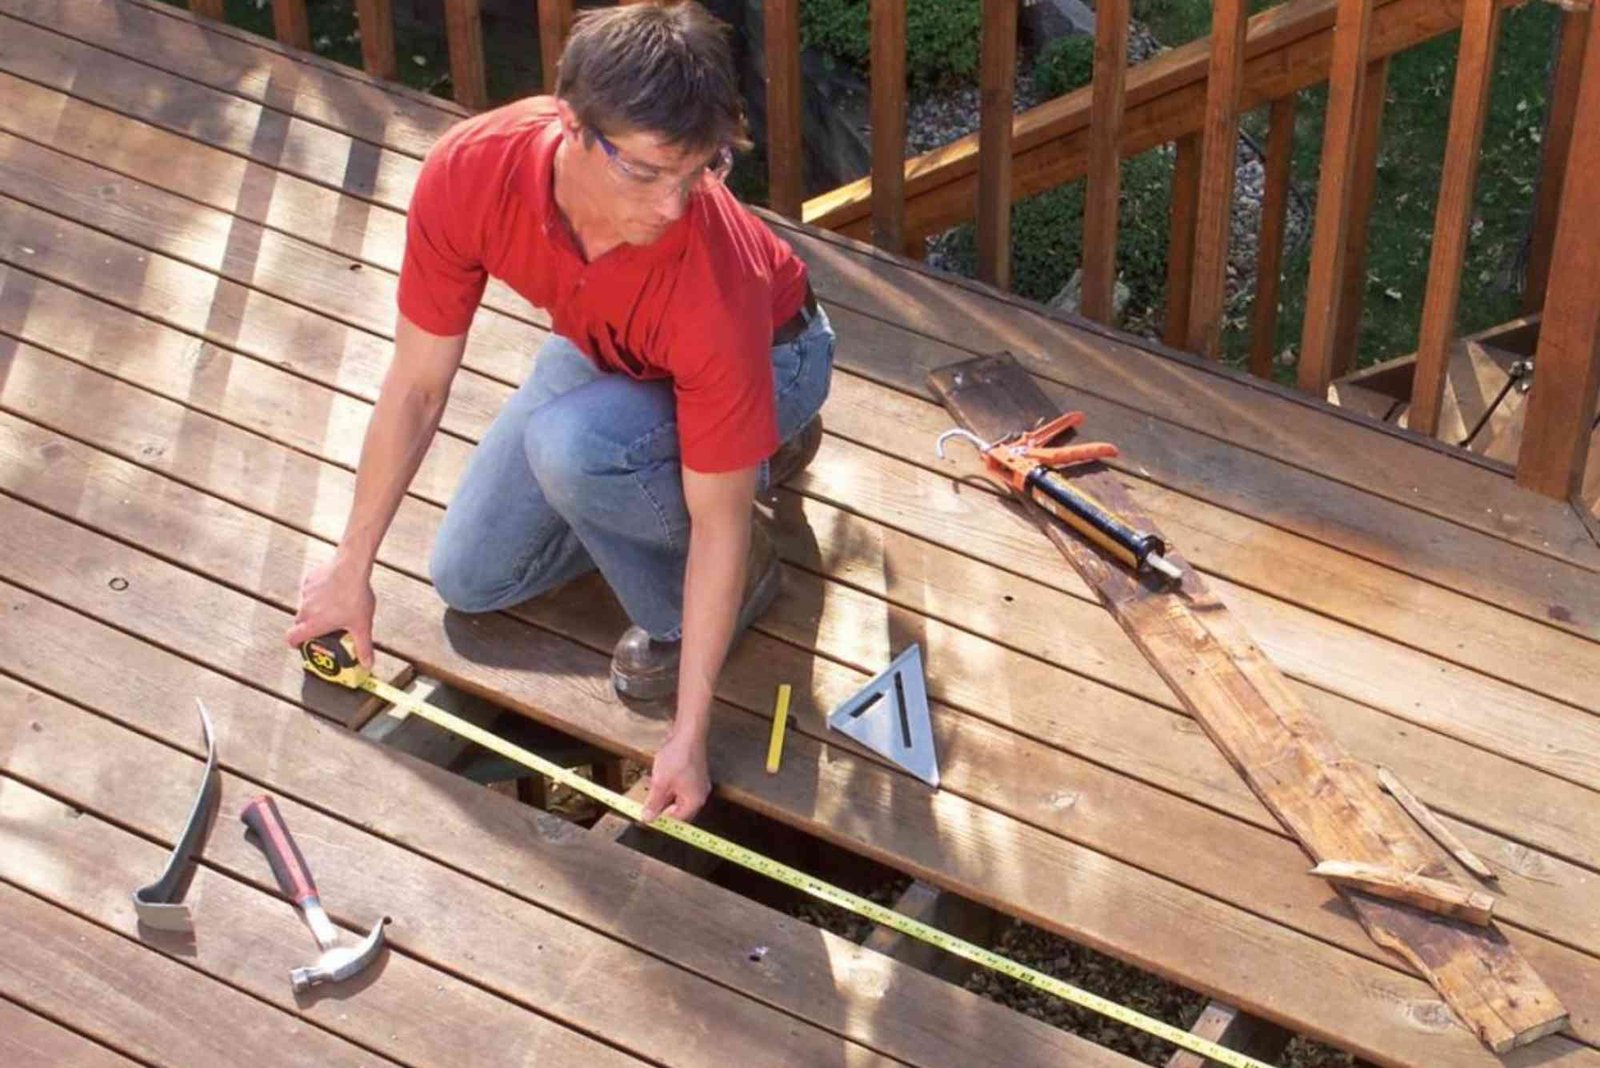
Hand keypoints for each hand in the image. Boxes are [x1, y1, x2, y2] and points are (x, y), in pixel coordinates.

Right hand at [285, 552, 376, 666]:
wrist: (351, 567)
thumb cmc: (355, 597)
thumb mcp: (362, 626)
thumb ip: (363, 647)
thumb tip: (367, 664)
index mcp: (313, 624)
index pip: (292, 638)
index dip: (295, 644)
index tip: (302, 644)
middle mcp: (305, 609)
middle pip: (299, 623)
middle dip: (309, 627)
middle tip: (324, 628)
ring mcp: (306, 593)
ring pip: (305, 605)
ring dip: (315, 609)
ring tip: (334, 607)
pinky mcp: (310, 579)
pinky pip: (310, 590)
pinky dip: (318, 593)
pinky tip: (334, 590)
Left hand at [641, 728, 710, 822]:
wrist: (688, 733)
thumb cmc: (677, 757)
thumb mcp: (660, 783)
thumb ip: (653, 803)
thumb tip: (647, 818)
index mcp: (694, 801)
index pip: (676, 820)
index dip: (660, 819)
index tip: (645, 816)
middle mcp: (699, 796)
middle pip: (678, 811)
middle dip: (662, 808)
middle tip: (646, 804)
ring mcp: (698, 785)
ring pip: (678, 799)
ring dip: (664, 797)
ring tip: (652, 789)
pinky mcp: (695, 776)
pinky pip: (681, 788)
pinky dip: (669, 788)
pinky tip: (659, 780)